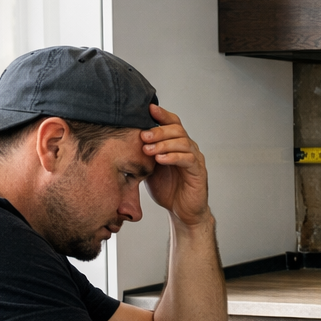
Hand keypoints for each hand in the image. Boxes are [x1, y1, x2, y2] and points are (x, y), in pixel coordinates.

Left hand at [140, 104, 211, 226]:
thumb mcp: (150, 167)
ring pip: (183, 142)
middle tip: (142, 135)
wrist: (182, 211)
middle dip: (158, 130)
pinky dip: (173, 157)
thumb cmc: (166, 189)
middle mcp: (188, 148)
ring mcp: (195, 159)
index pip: (172, 123)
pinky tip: (160, 160)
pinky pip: (188, 159)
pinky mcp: (198, 172)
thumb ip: (144, 154)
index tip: (148, 108)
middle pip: (177, 129)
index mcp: (177, 144)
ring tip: (148, 149)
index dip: (162, 114)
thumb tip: (122, 140)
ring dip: (164, 144)